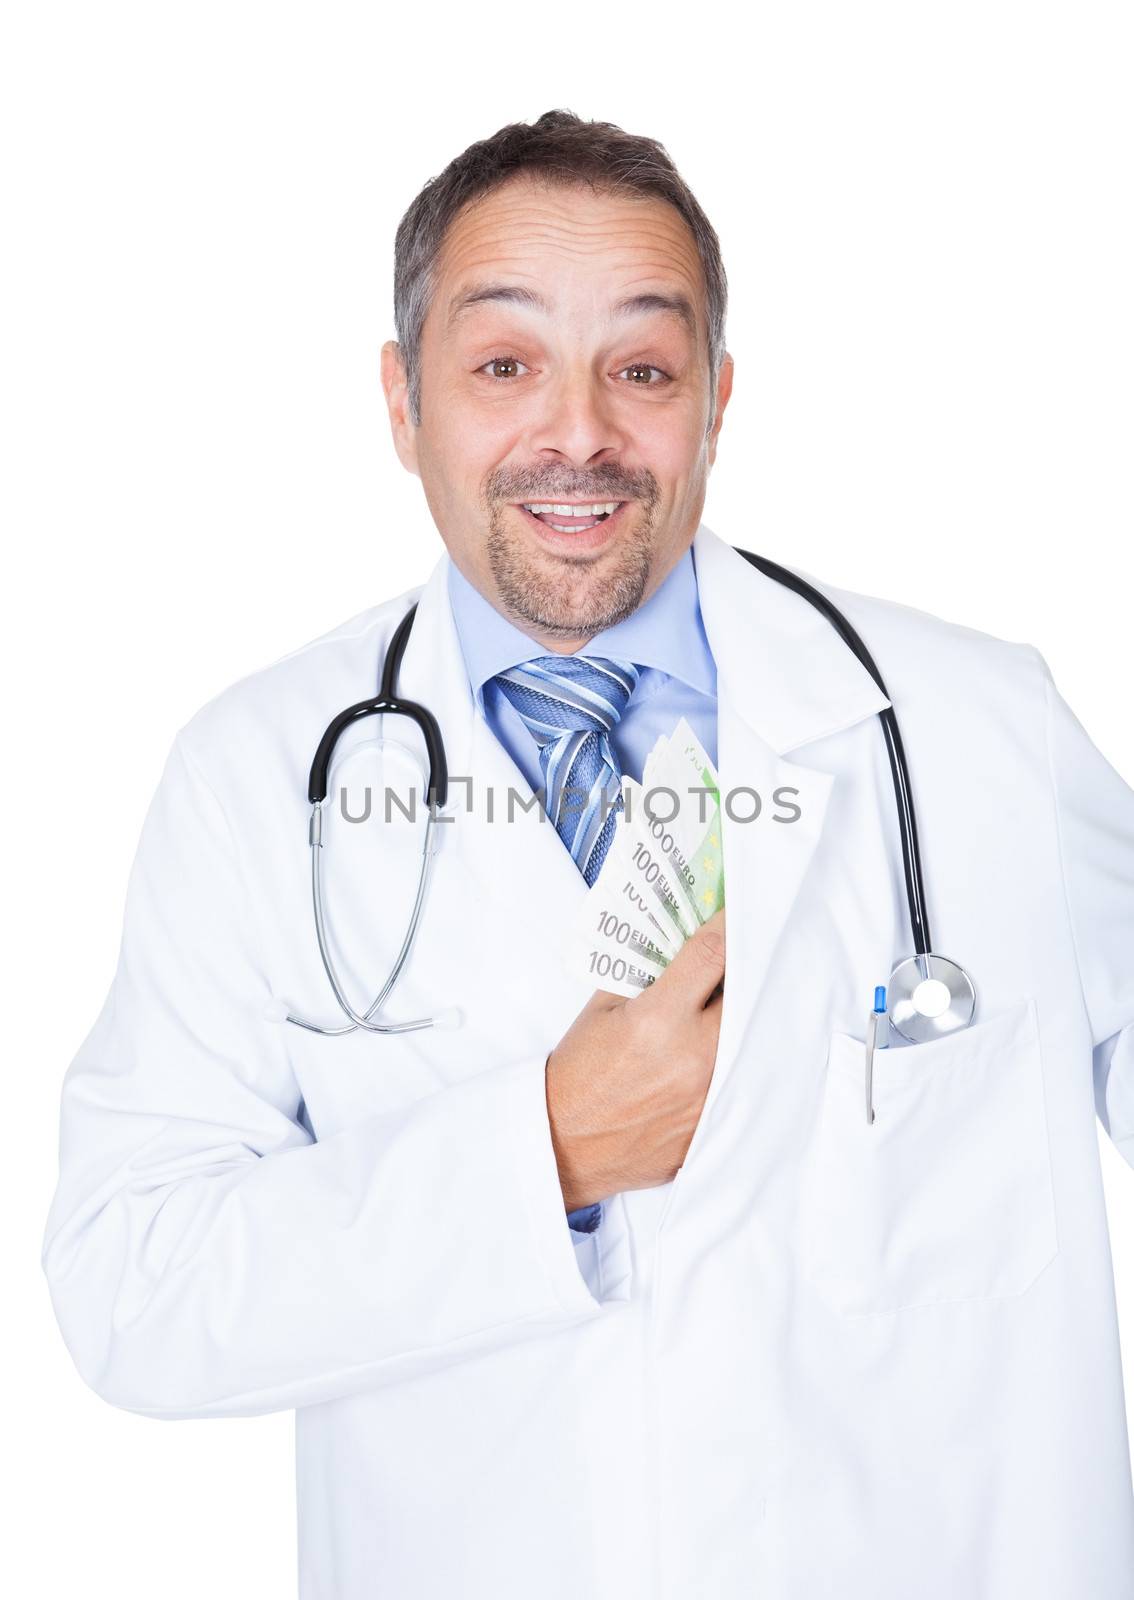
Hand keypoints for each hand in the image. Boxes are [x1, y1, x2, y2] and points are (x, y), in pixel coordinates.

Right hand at [545, 909, 725, 1210]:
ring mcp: (708, 1096)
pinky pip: (745, 1079)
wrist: (566, 1142)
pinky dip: (741, 1058)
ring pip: (753, 1038)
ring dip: (748, 1016)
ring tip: (743, 1001)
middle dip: (748, 970)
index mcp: (658, 1021)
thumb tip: (685, 938)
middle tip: (750, 953)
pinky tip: (734, 1047)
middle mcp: (692, 1058)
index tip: (739, 910)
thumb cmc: (580, 1072)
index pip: (712, 955)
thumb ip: (647, 973)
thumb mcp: (604, 1009)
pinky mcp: (714, 1124)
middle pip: (747, 994)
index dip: (729, 924)